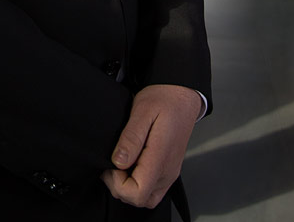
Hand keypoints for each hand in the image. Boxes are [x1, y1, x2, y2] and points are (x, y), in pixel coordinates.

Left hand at [101, 84, 201, 209]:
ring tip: (121, 164)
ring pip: (148, 197)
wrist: (182, 93)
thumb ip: (131, 138)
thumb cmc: (164, 98)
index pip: (138, 193)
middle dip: (120, 187)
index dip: (117, 184)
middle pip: (141, 200)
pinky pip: (154, 188)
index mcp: (161, 157)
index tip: (111, 165)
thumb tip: (119, 162)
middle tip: (113, 164)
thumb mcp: (142, 110)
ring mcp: (170, 171)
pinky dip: (139, 183)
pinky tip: (132, 164)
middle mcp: (167, 170)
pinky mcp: (169, 168)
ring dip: (130, 187)